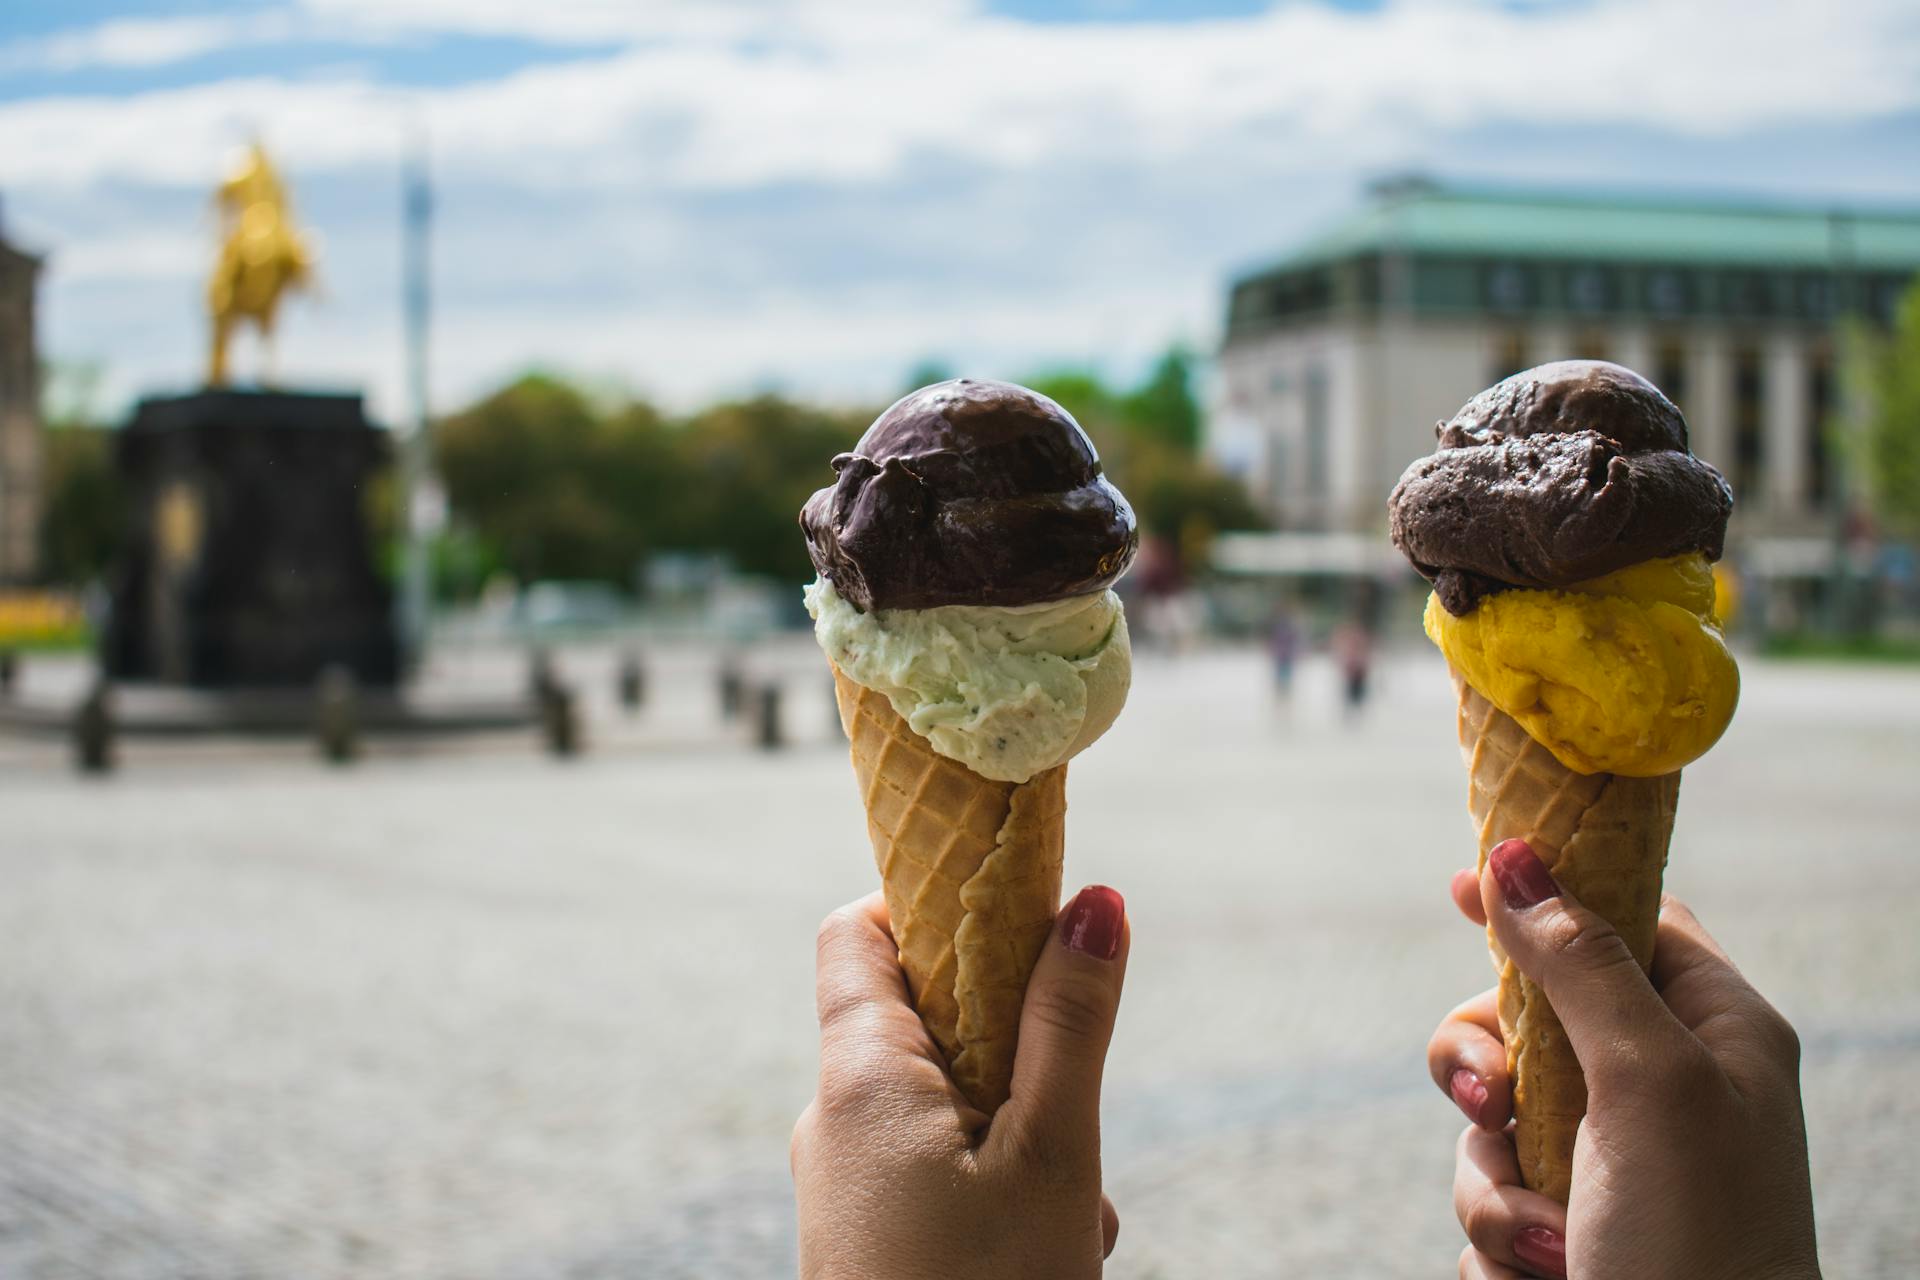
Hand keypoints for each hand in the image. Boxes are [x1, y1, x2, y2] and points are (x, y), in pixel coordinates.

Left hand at [792, 886, 1128, 1278]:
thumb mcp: (1051, 1152)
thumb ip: (1068, 1024)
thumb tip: (1095, 902)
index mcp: (860, 1077)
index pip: (858, 931)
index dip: (931, 902)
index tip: (1014, 917)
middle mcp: (831, 1119)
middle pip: (922, 1018)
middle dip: (1013, 1040)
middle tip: (1071, 1097)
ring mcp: (843, 1180)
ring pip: (943, 1102)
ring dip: (1019, 1125)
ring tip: (1073, 1201)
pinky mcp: (863, 1230)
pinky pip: (932, 1166)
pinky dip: (995, 1180)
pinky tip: (1049, 1235)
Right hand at [1427, 839, 1819, 1279]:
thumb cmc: (1701, 1242)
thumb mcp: (1648, 1082)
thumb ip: (1580, 965)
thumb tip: (1515, 857)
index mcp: (1713, 1034)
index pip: (1627, 920)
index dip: (1550, 895)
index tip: (1464, 884)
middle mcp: (1660, 1090)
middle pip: (1529, 1015)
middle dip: (1487, 1061)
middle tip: (1489, 1098)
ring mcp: (1609, 1163)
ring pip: (1492, 1115)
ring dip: (1496, 1178)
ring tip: (1546, 1238)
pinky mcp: (1563, 1229)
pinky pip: (1488, 1196)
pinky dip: (1500, 1236)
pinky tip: (1547, 1271)